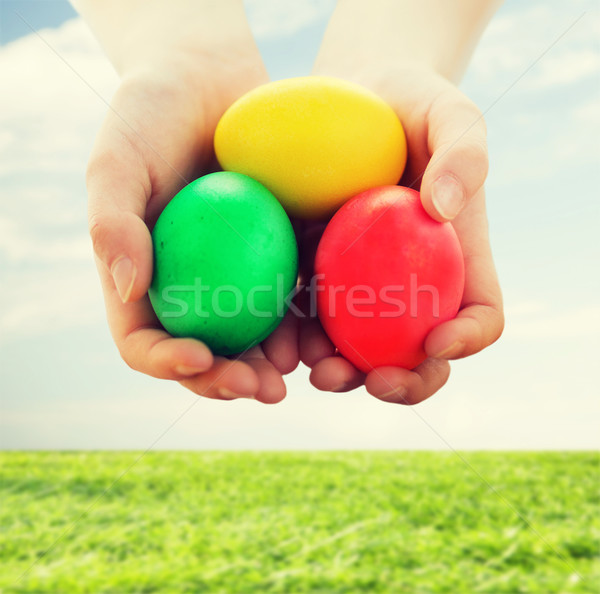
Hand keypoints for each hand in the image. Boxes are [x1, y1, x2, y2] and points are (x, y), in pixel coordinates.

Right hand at [86, 18, 289, 402]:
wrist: (209, 81)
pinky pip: (292, 295)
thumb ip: (112, 222)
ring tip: (302, 370)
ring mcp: (235, 276)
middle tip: (265, 389)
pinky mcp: (277, 255)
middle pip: (205, 354)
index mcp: (145, 280)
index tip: (199, 358)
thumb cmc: (153, 115)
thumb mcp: (119, 159)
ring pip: (253, 337)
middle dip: (230, 381)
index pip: (145, 340)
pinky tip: (329, 328)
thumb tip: (129, 288)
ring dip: (275, 363)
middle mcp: (190, 288)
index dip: (167, 362)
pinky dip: (308, 318)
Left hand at [296, 65, 503, 403]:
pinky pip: (306, 317)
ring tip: (314, 368)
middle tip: (371, 379)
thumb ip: (463, 153)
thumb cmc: (409, 107)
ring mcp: (361, 286)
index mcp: (454, 259)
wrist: (351, 100)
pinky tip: (276, 340)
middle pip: (418, 352)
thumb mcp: (449, 112)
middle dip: (401, 381)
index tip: (438, 341)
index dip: (468, 338)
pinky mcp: (314, 274)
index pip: (479, 313)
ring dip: (340, 372)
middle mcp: (410, 284)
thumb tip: (443, 209)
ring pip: (357, 349)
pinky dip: (295, 338)